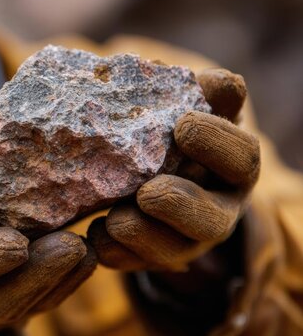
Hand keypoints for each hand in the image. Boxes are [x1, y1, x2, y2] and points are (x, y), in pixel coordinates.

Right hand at [0, 150, 96, 335]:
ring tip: (86, 248)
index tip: (15, 241)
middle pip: (1, 300)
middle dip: (37, 276)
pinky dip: (69, 282)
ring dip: (61, 279)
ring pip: (29, 304)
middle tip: (71, 245)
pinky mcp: (17, 305)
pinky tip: (90, 255)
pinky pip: (44, 301)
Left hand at [88, 68, 259, 271]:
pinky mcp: (153, 258)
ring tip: (114, 222)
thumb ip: (184, 94)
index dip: (218, 143)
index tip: (183, 125)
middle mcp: (216, 205)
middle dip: (182, 205)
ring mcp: (186, 239)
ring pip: (176, 250)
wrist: (147, 177)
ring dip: (143, 237)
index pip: (241, 155)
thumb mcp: (177, 111)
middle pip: (214, 218)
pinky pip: (136, 265)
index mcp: (229, 164)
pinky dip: (114, 253)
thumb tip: (176, 70)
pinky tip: (93, 238)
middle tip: (149, 193)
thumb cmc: (164, 134)